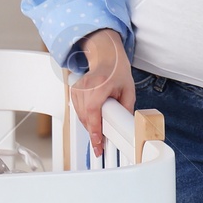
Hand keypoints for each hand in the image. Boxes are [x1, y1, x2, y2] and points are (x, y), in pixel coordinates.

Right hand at [72, 28, 134, 158]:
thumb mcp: (128, 90)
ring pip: (80, 115)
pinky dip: (84, 118)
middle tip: (100, 144)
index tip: (97, 143)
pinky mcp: (74, 91)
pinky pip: (77, 110)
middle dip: (93, 132)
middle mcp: (86, 86)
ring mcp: (78, 88)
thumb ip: (126, 108)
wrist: (107, 58)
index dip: (94, 129)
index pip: (93, 110)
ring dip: (89, 125)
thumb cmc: (117, 72)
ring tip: (99, 130)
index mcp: (100, 84)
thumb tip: (125, 126)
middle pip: (85, 116)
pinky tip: (93, 118)